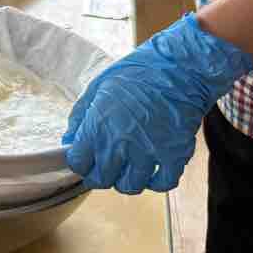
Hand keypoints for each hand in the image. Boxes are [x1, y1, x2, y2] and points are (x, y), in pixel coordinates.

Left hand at [63, 15, 252, 193]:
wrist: (182, 66)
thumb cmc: (139, 71)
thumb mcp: (98, 86)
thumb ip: (80, 117)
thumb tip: (70, 140)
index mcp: (98, 126)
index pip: (79, 164)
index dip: (80, 163)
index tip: (85, 158)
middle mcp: (121, 144)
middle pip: (101, 179)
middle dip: (100, 174)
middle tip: (105, 164)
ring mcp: (150, 152)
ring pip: (130, 186)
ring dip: (126, 179)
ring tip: (128, 166)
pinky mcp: (175, 155)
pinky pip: (163, 184)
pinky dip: (156, 182)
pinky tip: (153, 170)